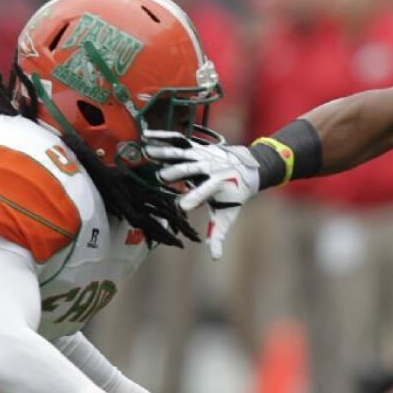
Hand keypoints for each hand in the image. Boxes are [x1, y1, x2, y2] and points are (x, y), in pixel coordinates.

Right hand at [143, 131, 259, 259]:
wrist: (247, 167)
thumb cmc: (234, 196)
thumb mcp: (227, 215)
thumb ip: (218, 235)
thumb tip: (215, 257)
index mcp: (219, 184)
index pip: (207, 191)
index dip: (195, 197)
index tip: (182, 206)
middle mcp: (211, 167)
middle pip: (192, 169)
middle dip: (177, 172)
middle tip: (160, 178)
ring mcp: (203, 155)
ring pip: (182, 152)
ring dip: (165, 152)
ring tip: (147, 153)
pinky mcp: (196, 147)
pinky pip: (178, 141)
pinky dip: (162, 136)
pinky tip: (146, 135)